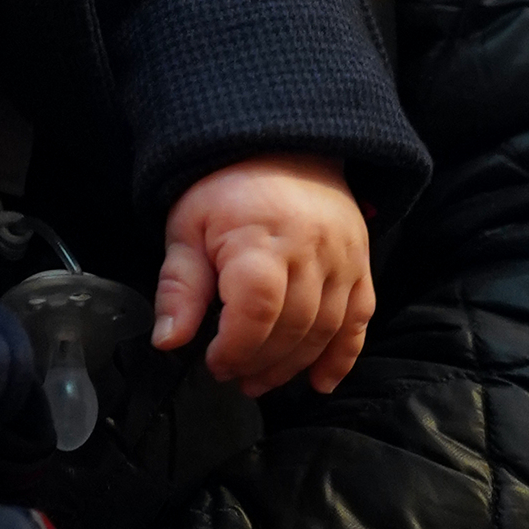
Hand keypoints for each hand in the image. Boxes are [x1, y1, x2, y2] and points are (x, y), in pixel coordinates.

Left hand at [155, 152, 373, 396]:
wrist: (281, 146)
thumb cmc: (225, 190)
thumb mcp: (187, 229)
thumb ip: (179, 287)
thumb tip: (167, 341)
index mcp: (259, 237)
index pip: (257, 309)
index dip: (236, 347)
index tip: (214, 362)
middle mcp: (310, 249)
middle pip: (293, 326)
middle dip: (260, 363)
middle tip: (234, 377)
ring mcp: (343, 257)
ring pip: (325, 330)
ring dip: (292, 366)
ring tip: (261, 381)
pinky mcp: (361, 264)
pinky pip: (360, 319)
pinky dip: (342, 356)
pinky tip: (319, 382)